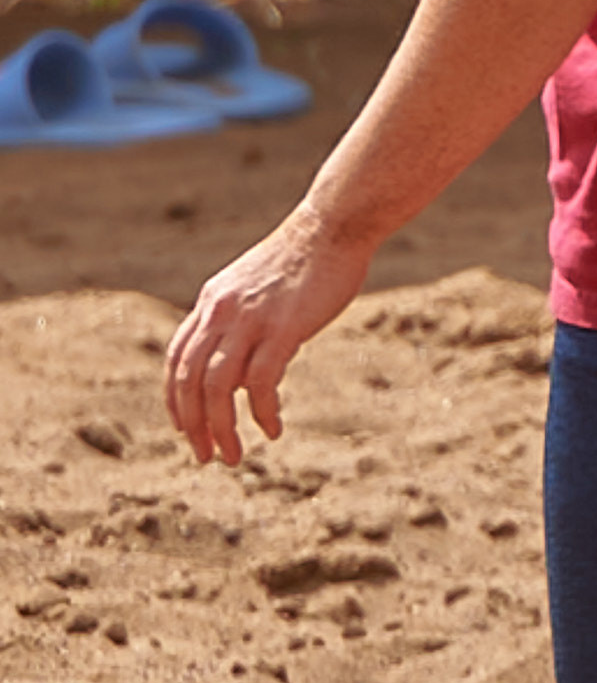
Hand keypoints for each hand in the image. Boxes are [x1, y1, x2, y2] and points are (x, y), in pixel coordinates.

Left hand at [165, 206, 377, 465]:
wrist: (334, 225)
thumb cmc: (308, 257)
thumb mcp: (259, 286)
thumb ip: (243, 320)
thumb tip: (246, 366)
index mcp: (212, 301)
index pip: (177, 359)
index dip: (176, 400)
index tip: (186, 428)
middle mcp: (221, 311)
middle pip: (189, 380)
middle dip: (192, 425)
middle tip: (205, 456)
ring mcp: (250, 319)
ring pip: (218, 387)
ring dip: (220, 428)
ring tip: (232, 456)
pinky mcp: (284, 328)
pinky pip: (262, 382)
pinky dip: (263, 411)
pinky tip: (272, 429)